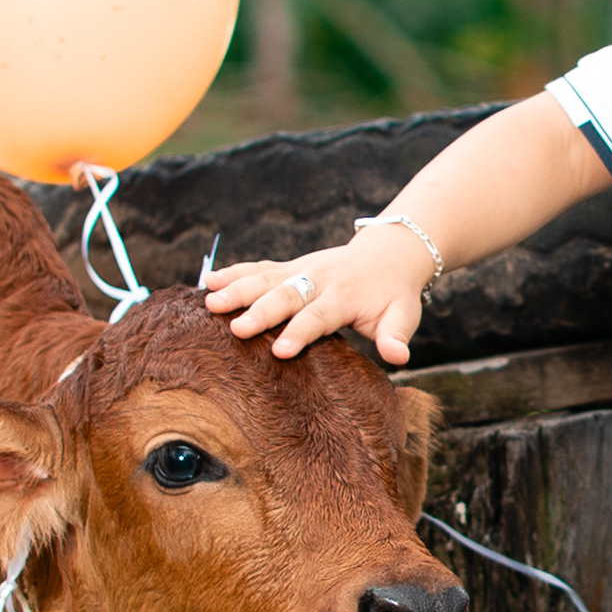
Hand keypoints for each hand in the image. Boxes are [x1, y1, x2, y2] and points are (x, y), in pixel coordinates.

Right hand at [204, 223, 437, 361]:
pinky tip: (208, 281)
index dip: (300, 333)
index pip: (320, 316)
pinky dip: (234, 272)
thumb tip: (398, 357)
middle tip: (236, 329)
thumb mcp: (403, 316)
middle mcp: (319, 279)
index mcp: (345, 296)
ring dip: (237, 289)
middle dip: (260, 312)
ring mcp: (301, 269)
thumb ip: (396, 337)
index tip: (280, 352)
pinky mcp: (289, 267)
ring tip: (210, 303)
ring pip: (265, 278)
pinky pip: (259, 268)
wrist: (388, 255)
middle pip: (286, 295)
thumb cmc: (393, 295)